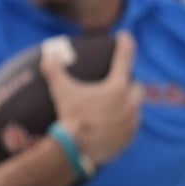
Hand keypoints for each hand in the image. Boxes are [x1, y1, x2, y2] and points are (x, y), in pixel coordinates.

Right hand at [43, 31, 142, 167]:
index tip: (125, 36)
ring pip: (135, 109)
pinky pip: (130, 128)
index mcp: (117, 88)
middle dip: (129, 84)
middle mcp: (130, 103)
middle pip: (137, 87)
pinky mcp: (129, 139)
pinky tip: (110, 128)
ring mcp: (131, 122)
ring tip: (111, 109)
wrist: (77, 149)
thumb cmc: (72, 117)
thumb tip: (48, 54)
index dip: (125, 46)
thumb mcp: (62, 92)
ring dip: (127, 106)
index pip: (124, 60)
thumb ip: (55, 72)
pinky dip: (122, 125)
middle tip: (116, 86)